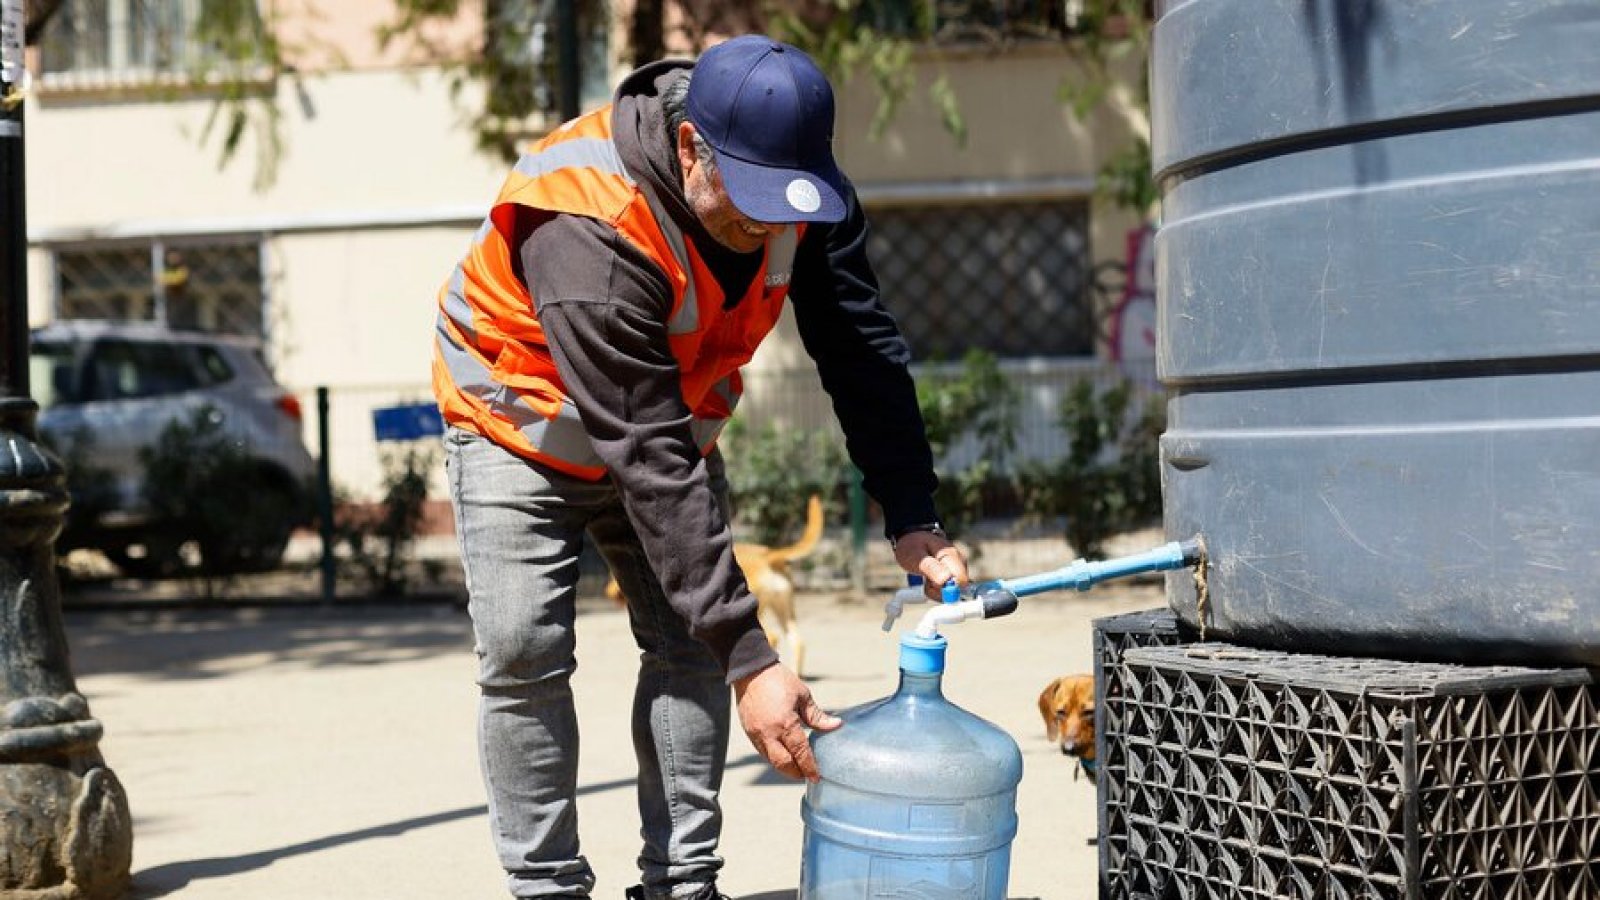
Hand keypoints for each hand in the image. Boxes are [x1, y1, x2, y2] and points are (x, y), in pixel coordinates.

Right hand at [732, 663, 841, 780]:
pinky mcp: (749, 732)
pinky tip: (783, 753)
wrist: (750, 671)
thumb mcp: (802, 695)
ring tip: (797, 766)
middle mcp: (769, 733)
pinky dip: (774, 756)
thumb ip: (817, 716)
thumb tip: (836, 726)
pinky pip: (762, 751)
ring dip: (785, 766)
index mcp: (785, 723)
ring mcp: (756, 734)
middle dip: (796, 773)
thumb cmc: (779, 680)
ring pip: (771, 760)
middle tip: (807, 774)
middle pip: (783, 764)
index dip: (809, 767)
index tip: (817, 777)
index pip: (800, 753)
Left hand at [893, 531, 970, 600]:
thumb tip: (947, 579)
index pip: (961, 581)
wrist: (913, 540)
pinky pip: (948, 591)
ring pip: (952, 593)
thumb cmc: (913, 546)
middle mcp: (960, 562)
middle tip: (925, 581)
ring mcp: (958, 569)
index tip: (931, 585)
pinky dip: (937, 590)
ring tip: (925, 578)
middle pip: (958, 589)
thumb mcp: (916, 556)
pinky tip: (929, 581)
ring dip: (936, 591)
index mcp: (952, 556)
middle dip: (939, 591)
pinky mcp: (954, 576)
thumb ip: (931, 568)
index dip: (947, 590)